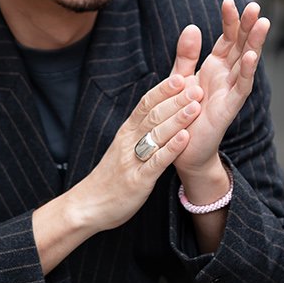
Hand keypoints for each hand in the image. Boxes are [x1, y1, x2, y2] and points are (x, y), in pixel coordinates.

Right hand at [70, 70, 202, 232]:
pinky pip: (156, 162)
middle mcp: (128, 142)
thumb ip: (140, 131)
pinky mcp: (137, 181)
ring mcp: (132, 161)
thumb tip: (160, 113)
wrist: (87, 206)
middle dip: (176, 100)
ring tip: (196, 106)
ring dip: (177, 119)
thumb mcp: (123, 148)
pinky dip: (170, 149)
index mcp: (126, 132)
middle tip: (196, 86)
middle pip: (153, 115)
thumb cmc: (110, 177)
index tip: (181, 77)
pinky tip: (185, 138)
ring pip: (156, 134)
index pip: (145, 104)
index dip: (163, 90)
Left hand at [170, 0, 269, 180]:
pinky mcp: (230, 107)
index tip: (229, 1)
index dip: (229, 20)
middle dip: (248, 26)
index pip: (226, 38)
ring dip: (255, 43)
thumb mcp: (180, 79)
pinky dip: (246, 70)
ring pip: (247, 62)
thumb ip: (186, 55)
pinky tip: (250, 55)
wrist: (182, 148)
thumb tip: (192, 26)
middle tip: (255, 6)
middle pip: (241, 45)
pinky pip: (241, 86)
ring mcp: (231, 90)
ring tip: (262, 23)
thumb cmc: (183, 114)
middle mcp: (227, 76)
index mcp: (215, 67)